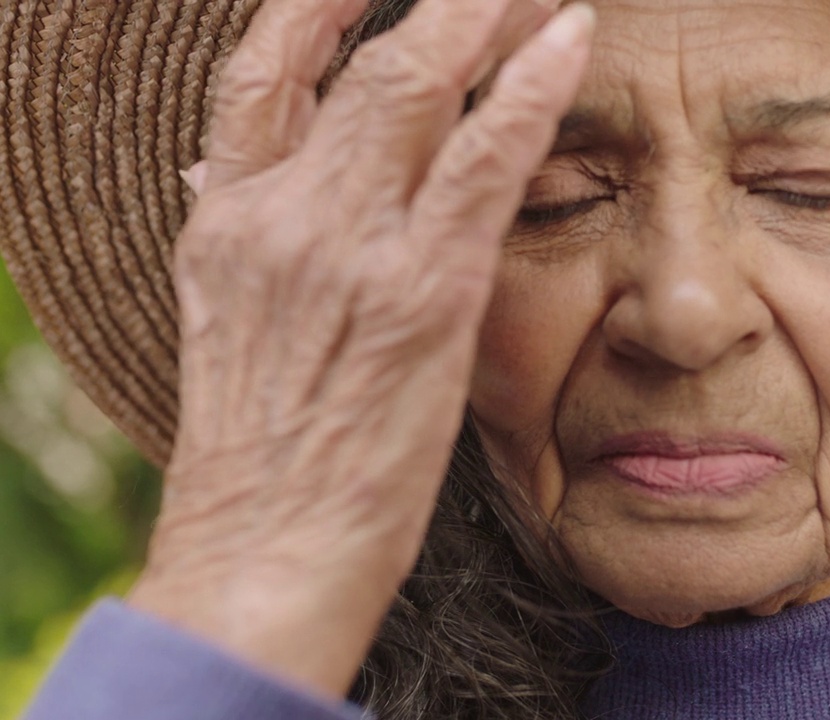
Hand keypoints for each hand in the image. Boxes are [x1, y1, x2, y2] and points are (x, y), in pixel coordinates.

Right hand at [127, 0, 593, 698]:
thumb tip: (229, 174)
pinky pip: (484, 164)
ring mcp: (353, 249)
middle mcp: (283, 213)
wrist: (265, 552)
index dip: (317, 5)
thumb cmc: (263, 454)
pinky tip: (569, 44)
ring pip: (421, 90)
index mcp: (227, 219)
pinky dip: (529, 93)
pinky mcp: (424, 295)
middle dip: (438, 3)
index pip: (262, 71)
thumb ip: (249, 238)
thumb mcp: (229, 327)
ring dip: (486, 19)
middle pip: (361, 62)